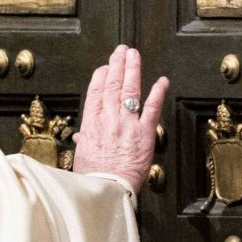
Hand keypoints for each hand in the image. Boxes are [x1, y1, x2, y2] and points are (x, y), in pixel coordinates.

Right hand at [73, 45, 168, 190]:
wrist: (106, 191)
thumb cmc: (92, 179)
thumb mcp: (81, 158)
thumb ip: (83, 143)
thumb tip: (79, 138)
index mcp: (90, 125)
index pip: (95, 92)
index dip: (101, 76)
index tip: (104, 67)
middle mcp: (107, 119)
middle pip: (112, 85)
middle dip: (117, 64)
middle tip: (121, 50)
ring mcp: (126, 124)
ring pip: (129, 90)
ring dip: (132, 69)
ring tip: (134, 54)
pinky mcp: (144, 134)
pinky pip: (152, 109)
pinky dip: (157, 93)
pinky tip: (162, 81)